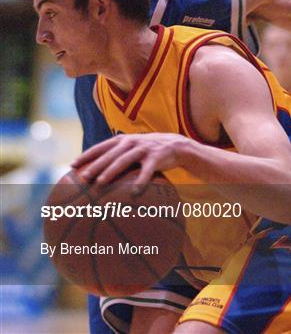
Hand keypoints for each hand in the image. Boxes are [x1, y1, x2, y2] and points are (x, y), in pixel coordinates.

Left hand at [71, 133, 189, 191]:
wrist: (175, 145)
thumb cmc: (147, 150)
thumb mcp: (131, 147)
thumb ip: (116, 155)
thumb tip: (94, 172)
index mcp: (122, 140)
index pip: (100, 147)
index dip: (86, 155)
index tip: (72, 165)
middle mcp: (131, 142)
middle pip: (110, 155)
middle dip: (95, 165)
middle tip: (84, 178)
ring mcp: (143, 149)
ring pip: (124, 161)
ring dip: (111, 171)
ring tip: (101, 183)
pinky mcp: (156, 157)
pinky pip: (147, 171)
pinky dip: (141, 182)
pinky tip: (134, 193)